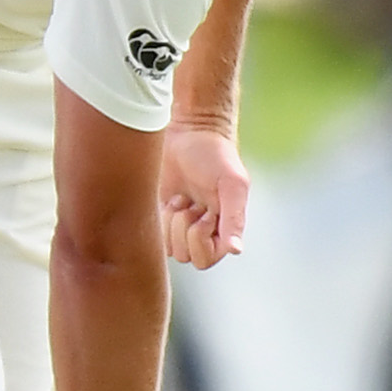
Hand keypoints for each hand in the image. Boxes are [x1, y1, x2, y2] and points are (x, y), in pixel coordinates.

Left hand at [158, 123, 248, 268]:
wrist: (190, 131)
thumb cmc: (216, 155)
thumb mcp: (232, 186)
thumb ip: (234, 219)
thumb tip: (236, 250)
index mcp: (223, 229)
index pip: (206, 259)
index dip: (200, 239)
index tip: (204, 213)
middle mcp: (202, 231)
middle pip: (185, 256)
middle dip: (184, 229)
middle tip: (191, 203)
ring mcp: (180, 224)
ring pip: (168, 247)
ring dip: (172, 221)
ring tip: (182, 198)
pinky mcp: (161, 214)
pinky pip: (154, 233)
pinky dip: (160, 216)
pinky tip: (170, 197)